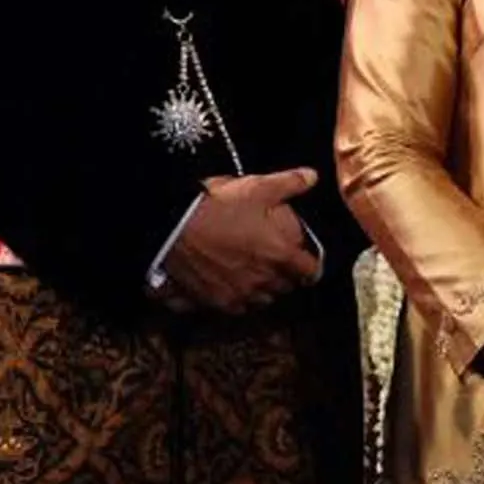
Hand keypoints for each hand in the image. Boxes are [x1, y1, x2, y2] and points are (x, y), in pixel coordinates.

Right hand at [157, 169, 321, 314]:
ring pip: (260, 300)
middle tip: (279, 264)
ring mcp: (237, 293)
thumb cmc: (215, 208)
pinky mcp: (213, 301)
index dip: (312, 266)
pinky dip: (235, 299)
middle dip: (285, 277)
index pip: (310, 271)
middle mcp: (261, 279)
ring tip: (256, 276)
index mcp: (279, 255)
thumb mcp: (258, 188)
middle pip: (284, 287)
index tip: (308, 262)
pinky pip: (233, 307)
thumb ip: (290, 183)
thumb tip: (310, 177)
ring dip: (262, 290)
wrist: (171, 226)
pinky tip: (230, 286)